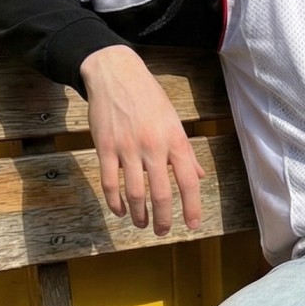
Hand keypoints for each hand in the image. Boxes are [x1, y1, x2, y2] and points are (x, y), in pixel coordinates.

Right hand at [81, 44, 204, 235]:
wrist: (115, 74)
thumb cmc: (149, 97)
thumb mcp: (174, 120)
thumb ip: (186, 152)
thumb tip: (199, 176)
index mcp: (174, 140)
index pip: (188, 180)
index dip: (192, 207)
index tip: (192, 225)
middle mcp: (153, 146)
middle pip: (161, 193)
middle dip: (163, 218)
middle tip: (162, 231)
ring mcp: (127, 148)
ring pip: (134, 192)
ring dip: (139, 214)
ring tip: (142, 223)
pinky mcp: (105, 148)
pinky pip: (109, 182)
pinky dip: (115, 202)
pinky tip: (120, 210)